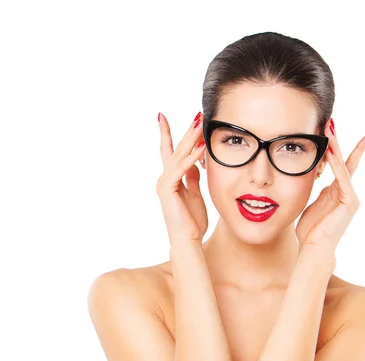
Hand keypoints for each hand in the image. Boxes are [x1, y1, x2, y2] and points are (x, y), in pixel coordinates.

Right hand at [156, 112, 207, 246]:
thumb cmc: (192, 221)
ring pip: (178, 155)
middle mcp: (165, 179)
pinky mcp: (168, 190)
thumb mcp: (195, 193)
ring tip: (201, 123)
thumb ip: (193, 177)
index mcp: (172, 179)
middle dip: (186, 131)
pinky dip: (191, 157)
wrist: (188, 241)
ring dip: (191, 138)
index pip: (170, 152)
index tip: (163, 116)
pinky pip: (181, 169)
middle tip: (197, 114)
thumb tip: (196, 161)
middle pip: (176, 149)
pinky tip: (201, 147)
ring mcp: (165, 183)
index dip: (168, 133)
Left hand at [295, 120, 364, 261]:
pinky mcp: (350, 202)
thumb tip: (303, 176)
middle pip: (343, 159)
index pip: (339, 164)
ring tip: (330, 129)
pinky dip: (336, 164)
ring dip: (335, 146)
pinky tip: (330, 151)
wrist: (314, 248)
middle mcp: (346, 191)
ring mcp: (349, 196)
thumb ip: (310, 188)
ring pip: (343, 165)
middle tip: (332, 121)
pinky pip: (342, 178)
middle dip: (337, 140)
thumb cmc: (310, 230)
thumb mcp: (309, 202)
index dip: (337, 147)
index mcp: (336, 190)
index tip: (333, 129)